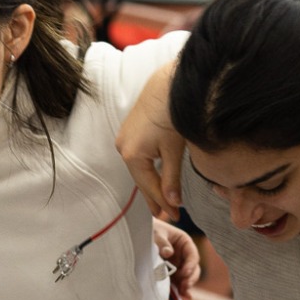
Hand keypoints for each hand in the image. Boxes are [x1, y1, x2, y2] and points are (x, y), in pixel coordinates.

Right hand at [115, 63, 185, 219]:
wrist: (166, 84)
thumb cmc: (171, 113)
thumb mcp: (174, 150)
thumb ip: (172, 178)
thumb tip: (173, 202)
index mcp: (133, 155)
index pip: (149, 187)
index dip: (163, 203)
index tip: (176, 215)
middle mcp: (123, 148)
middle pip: (141, 180)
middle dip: (155, 198)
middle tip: (167, 215)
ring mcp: (124, 139)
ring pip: (139, 170)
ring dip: (151, 185)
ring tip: (162, 201)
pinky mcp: (130, 131)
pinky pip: (138, 159)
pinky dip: (148, 170)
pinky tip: (155, 177)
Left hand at [152, 218, 200, 298]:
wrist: (136, 233)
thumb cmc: (149, 229)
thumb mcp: (155, 232)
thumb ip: (161, 241)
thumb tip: (168, 252)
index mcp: (184, 242)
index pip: (192, 254)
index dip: (191, 264)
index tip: (184, 273)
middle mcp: (183, 254)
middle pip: (193, 268)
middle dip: (190, 278)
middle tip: (184, 286)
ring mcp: (177, 265)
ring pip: (187, 277)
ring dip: (186, 285)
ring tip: (182, 293)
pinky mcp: (170, 273)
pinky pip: (178, 282)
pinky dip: (180, 289)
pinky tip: (184, 296)